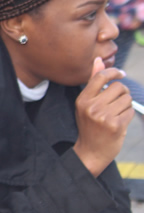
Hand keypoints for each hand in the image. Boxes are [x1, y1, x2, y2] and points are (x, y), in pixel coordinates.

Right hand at [72, 57, 132, 176]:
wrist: (91, 152)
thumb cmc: (90, 125)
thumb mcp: (86, 104)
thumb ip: (93, 82)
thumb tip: (98, 60)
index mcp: (82, 100)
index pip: (101, 77)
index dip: (114, 72)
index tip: (121, 74)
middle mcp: (91, 107)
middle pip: (118, 87)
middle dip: (122, 93)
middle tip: (117, 102)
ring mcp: (103, 116)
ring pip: (126, 99)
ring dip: (126, 105)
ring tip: (116, 114)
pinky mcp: (115, 125)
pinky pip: (130, 110)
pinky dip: (128, 115)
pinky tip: (119, 122)